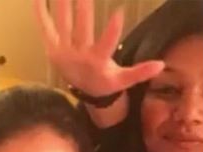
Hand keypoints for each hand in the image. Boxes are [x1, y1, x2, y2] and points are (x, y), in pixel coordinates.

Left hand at [34, 0, 164, 96]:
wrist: (83, 91)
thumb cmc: (105, 81)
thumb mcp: (123, 80)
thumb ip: (140, 72)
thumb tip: (161, 65)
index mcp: (97, 63)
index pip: (105, 46)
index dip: (112, 31)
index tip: (119, 13)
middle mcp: (78, 56)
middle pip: (81, 29)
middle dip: (83, 8)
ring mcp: (63, 51)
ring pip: (62, 23)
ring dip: (61, 3)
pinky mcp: (52, 47)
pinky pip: (44, 27)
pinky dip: (40, 11)